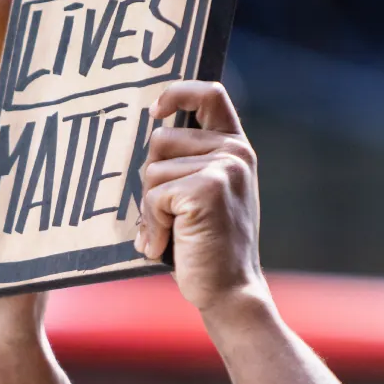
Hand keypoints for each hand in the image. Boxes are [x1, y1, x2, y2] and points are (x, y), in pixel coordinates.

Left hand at [136, 81, 267, 312]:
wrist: (231, 291)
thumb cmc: (208, 247)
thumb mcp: (205, 195)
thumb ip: (189, 162)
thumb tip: (147, 133)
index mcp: (236, 148)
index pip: (209, 94)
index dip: (177, 93)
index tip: (154, 111)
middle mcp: (234, 152)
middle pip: (159, 139)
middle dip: (150, 181)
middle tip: (167, 217)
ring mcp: (223, 168)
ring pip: (151, 170)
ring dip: (150, 208)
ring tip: (171, 235)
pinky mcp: (206, 190)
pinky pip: (154, 196)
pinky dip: (153, 225)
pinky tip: (168, 245)